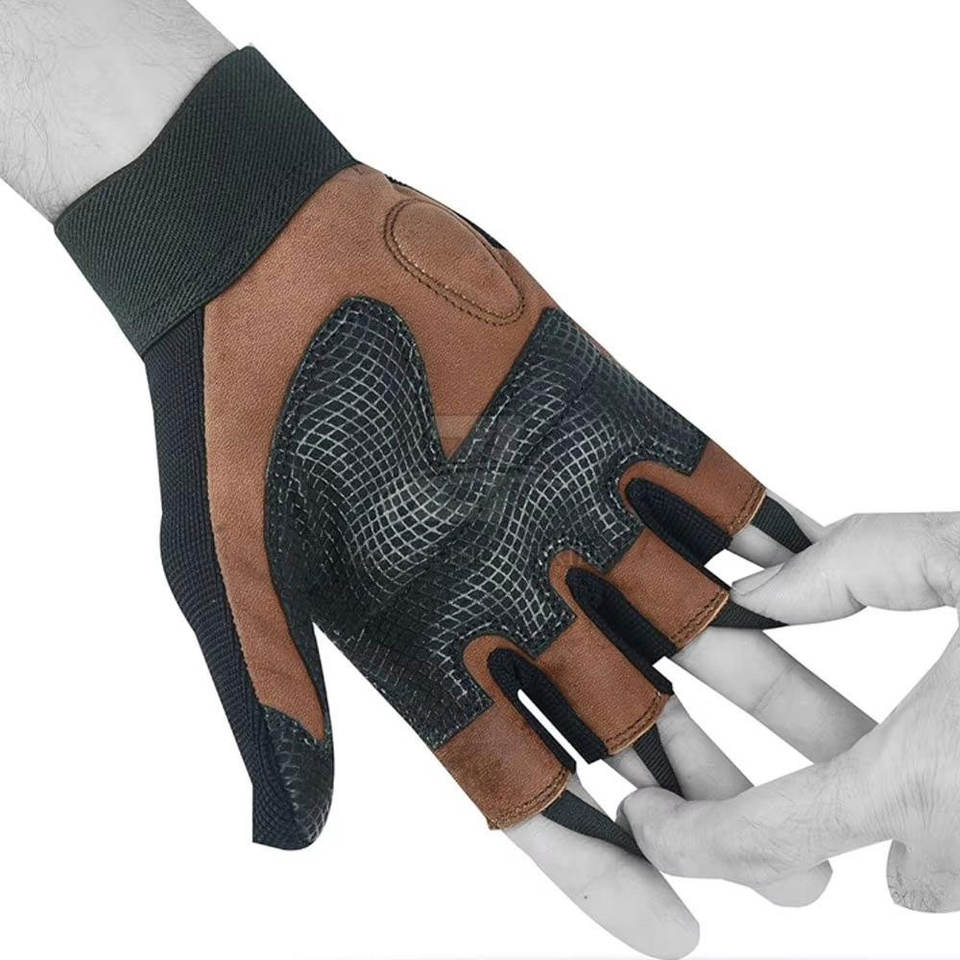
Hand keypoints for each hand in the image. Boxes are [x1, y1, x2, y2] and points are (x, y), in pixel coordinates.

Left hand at [621, 512, 959, 913]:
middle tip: (753, 770)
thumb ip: (856, 565)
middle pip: (838, 858)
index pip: (767, 837)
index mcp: (927, 776)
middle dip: (778, 825)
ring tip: (865, 753)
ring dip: (882, 821)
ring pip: (923, 871)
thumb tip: (763, 591)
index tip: (644, 817)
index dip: (689, 838)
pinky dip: (946, 819)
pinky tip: (948, 742)